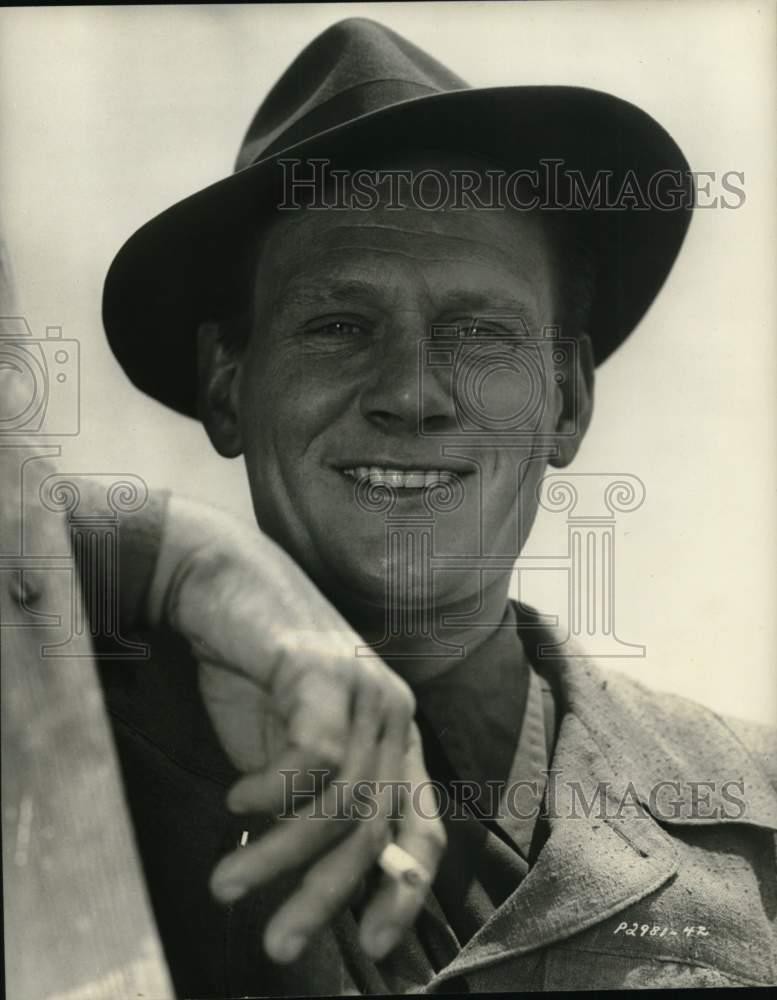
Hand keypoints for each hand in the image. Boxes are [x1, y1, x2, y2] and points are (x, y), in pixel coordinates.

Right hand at [153, 498, 445, 964]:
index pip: (426, 827)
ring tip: (227, 882)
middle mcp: (395, 714)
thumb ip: (312, 807)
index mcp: (395, 737)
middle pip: (376, 830)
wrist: (222, 584)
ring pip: (337, 804)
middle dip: (325, 897)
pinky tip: (234, 800)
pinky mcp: (326, 670)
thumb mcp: (288, 753)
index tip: (374, 945)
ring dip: (276, 856)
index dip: (406, 892)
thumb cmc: (253, 672)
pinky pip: (309, 760)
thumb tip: (321, 889)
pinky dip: (267, 794)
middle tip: (278, 944)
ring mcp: (366, 688)